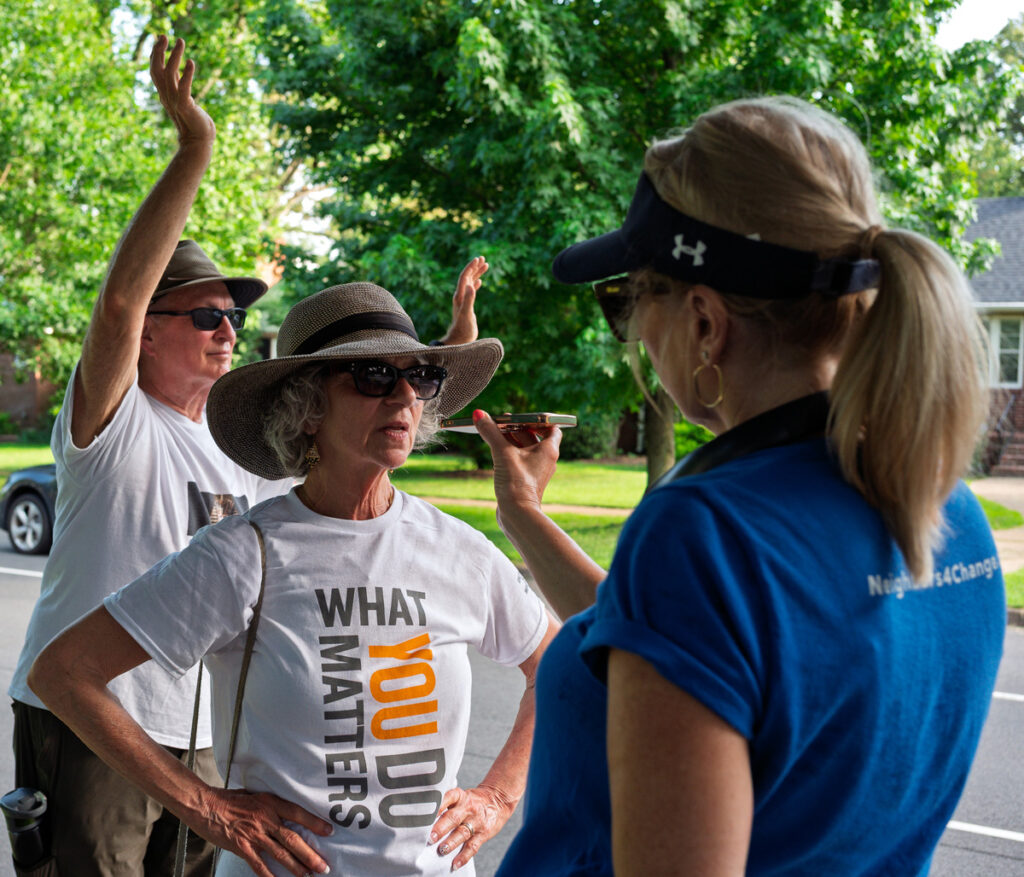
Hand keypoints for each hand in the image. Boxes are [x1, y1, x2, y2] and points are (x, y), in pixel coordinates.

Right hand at [150, 35, 215, 146]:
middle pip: (157, 69)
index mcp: (165, 95)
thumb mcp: (184, 101)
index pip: (155, 71)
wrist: (198, 142)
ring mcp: (175, 101)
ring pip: (170, 74)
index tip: (160, 39)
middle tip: (164, 35)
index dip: (156, 55)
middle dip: (159, 51)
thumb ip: (179, 88)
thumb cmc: (195, 123)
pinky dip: (187, 74)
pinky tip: (191, 62)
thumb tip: (178, 74)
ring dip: (175, 56)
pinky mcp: (186, 106)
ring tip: (180, 41)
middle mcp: (166, 96)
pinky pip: (184, 87)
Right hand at [194, 786, 332, 876]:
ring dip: (296, 867)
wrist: (205, 805)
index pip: (298, 813)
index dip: (315, 823)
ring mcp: (254, 834)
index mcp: (270, 803)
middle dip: (310, 855)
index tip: (330, 831)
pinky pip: (259, 865)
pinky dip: (269, 876)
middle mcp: (266, 818)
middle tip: (324, 866)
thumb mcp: (254, 794)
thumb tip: (284, 811)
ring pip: (280, 854)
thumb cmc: (229, 799)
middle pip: (293, 839)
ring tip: (309, 876)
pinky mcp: (241, 846)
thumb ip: (270, 804)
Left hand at [429, 784, 516, 870]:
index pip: (447, 798)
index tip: (425, 815)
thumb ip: (445, 804)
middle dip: (441, 828)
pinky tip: (455, 864)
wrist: (498, 800)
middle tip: (430, 837)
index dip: (437, 806)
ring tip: (442, 850)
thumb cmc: (472, 800)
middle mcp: (468, 808)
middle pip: (453, 818)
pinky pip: (473, 846)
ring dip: (451, 842)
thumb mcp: (460, 796)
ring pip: (462, 833)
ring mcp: (476, 821)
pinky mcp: (483, 834)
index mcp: (460, 796)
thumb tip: (422, 818)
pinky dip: (464, 856)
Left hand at [439, 256, 486, 344]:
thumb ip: (468, 300)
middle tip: (482, 258)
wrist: (459, 340)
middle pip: (466, 277)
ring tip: (485, 265)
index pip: (464, 277)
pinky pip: (471, 291)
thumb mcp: (466, 314)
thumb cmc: (463, 330)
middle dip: (474, 267)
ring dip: (476, 273)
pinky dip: (475, 284)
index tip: (478, 259)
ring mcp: (463, 301)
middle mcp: (460, 296)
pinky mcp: (467, 306)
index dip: (471, 267)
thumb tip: (470, 284)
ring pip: (470, 283)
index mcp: (459, 296)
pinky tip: (479, 282)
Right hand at [472, 410, 561, 513]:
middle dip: (517, 428)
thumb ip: (490, 432)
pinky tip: (495, 452)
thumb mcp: (502, 453)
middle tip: (500, 422)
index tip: (521, 416)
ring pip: (525, 450)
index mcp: (549, 450)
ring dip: (511, 441)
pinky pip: (520, 462)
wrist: (517, 514)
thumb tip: (478, 414)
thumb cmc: (516, 484)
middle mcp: (546, 460)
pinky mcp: (527, 481)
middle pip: (533, 437)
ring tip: (494, 433)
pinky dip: (510, 454)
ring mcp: (537, 472)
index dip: (537, 420)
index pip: (551, 427)